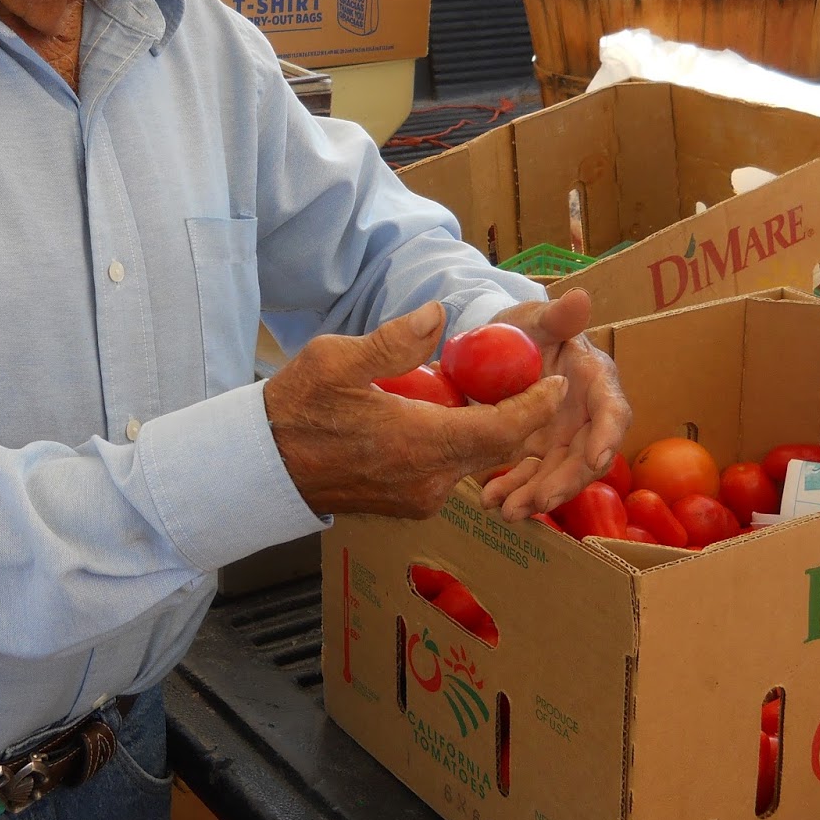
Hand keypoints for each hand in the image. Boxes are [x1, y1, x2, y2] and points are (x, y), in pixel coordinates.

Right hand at [264, 301, 569, 518]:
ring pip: (474, 459)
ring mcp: (418, 498)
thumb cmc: (296, 409)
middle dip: (519, 413)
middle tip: (526, 375)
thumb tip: (439, 315)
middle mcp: (428, 480)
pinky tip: (447, 414)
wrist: (263, 465)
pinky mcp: (407, 504)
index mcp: (420, 444)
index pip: (503, 430)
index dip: (537, 406)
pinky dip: (461, 442)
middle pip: (498, 448)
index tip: (556, 379)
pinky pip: (450, 470)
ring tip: (486, 388)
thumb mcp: (337, 360)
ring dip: (488, 427)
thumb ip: (394, 340)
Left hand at [476, 288, 633, 521]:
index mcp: (595, 380)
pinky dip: (514, 490)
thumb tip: (581, 297)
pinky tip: (491, 500)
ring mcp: (563, 437)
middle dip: (565, 482)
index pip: (612, 412)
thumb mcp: (537, 319)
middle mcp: (586, 415)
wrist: (499, 348)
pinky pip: (531, 477)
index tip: (594, 460)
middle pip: (586, 456)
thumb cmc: (527, 328)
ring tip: (507, 510)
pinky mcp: (538, 453)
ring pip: (558, 474)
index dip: (606, 437)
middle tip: (538, 501)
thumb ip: (558, 316)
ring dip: (536, 495)